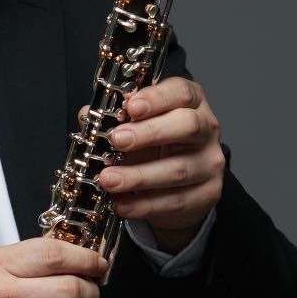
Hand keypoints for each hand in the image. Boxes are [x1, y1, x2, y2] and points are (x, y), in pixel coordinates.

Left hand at [92, 77, 224, 252]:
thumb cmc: (154, 146)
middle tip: (117, 140)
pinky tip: (122, 204)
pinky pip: (176, 201)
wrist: (177, 186)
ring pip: (179, 169)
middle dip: (149, 133)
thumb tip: (87, 115)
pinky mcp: (208, 193)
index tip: (131, 106)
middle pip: (187, 126)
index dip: (156, 98)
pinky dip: (144, 205)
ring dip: (139, 176)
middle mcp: (206, 129)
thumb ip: (114, 118)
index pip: (181, 93)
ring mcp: (209, 163)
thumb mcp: (135, 126)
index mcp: (191, 102)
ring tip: (109, 180)